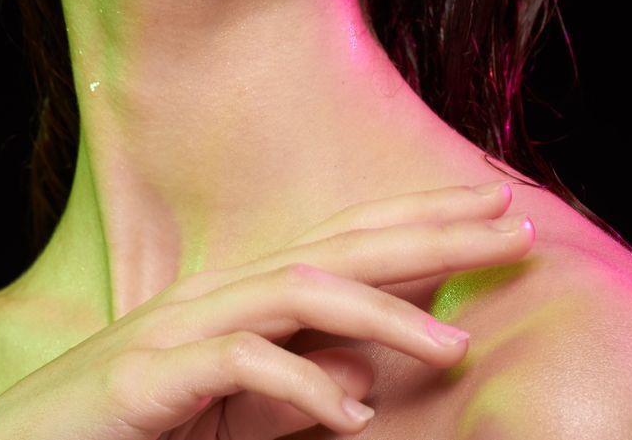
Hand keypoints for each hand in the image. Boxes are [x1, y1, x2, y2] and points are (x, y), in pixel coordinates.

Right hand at [0, 181, 534, 439]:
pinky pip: (236, 366)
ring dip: (381, 315)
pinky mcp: (146, 376)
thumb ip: (295, 392)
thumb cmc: (120, 435)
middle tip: (511, 226)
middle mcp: (211, 296)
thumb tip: (372, 369)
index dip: (420, 224)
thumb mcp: (227, 418)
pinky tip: (353, 414)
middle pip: (334, 247)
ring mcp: (176, 331)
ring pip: (295, 294)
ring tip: (455, 350)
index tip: (497, 214)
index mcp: (234, 299)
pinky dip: (300, 386)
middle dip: (427, 235)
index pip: (342, 244)